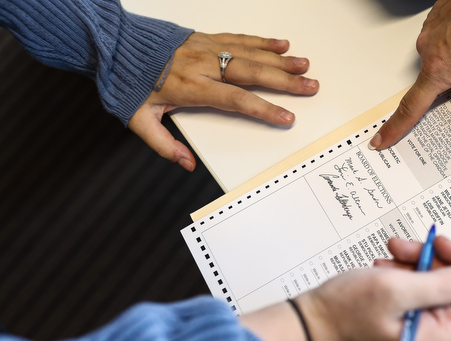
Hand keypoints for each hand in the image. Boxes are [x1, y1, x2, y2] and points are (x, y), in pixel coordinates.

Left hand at [129, 32, 318, 171]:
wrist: (114, 45)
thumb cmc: (128, 83)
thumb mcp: (139, 120)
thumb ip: (164, 144)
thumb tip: (186, 164)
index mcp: (192, 87)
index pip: (236, 100)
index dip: (263, 109)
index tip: (287, 117)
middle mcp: (204, 65)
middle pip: (252, 73)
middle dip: (285, 81)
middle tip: (310, 86)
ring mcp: (207, 48)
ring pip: (251, 53)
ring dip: (280, 60)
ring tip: (304, 65)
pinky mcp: (205, 38)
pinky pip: (238, 38)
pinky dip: (261, 41)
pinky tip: (280, 43)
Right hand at [242, 236, 450, 340]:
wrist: (308, 326)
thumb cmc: (342, 314)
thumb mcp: (395, 289)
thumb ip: (443, 283)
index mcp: (443, 339)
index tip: (438, 244)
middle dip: (432, 260)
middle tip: (404, 247)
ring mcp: (423, 336)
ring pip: (438, 286)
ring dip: (415, 265)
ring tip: (389, 260)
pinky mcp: (409, 328)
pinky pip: (421, 294)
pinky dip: (405, 275)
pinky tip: (384, 271)